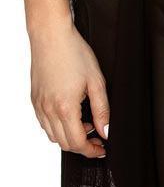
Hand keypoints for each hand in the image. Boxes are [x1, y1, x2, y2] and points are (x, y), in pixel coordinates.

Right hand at [29, 19, 108, 157]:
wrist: (51, 36)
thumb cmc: (73, 52)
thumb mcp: (96, 81)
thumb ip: (102, 110)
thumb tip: (106, 131)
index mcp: (65, 108)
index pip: (77, 143)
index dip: (91, 150)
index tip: (101, 149)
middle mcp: (48, 110)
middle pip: (64, 143)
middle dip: (82, 146)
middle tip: (97, 138)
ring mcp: (39, 106)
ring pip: (53, 136)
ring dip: (69, 136)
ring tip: (86, 123)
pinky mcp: (34, 100)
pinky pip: (44, 124)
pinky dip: (57, 127)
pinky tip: (70, 114)